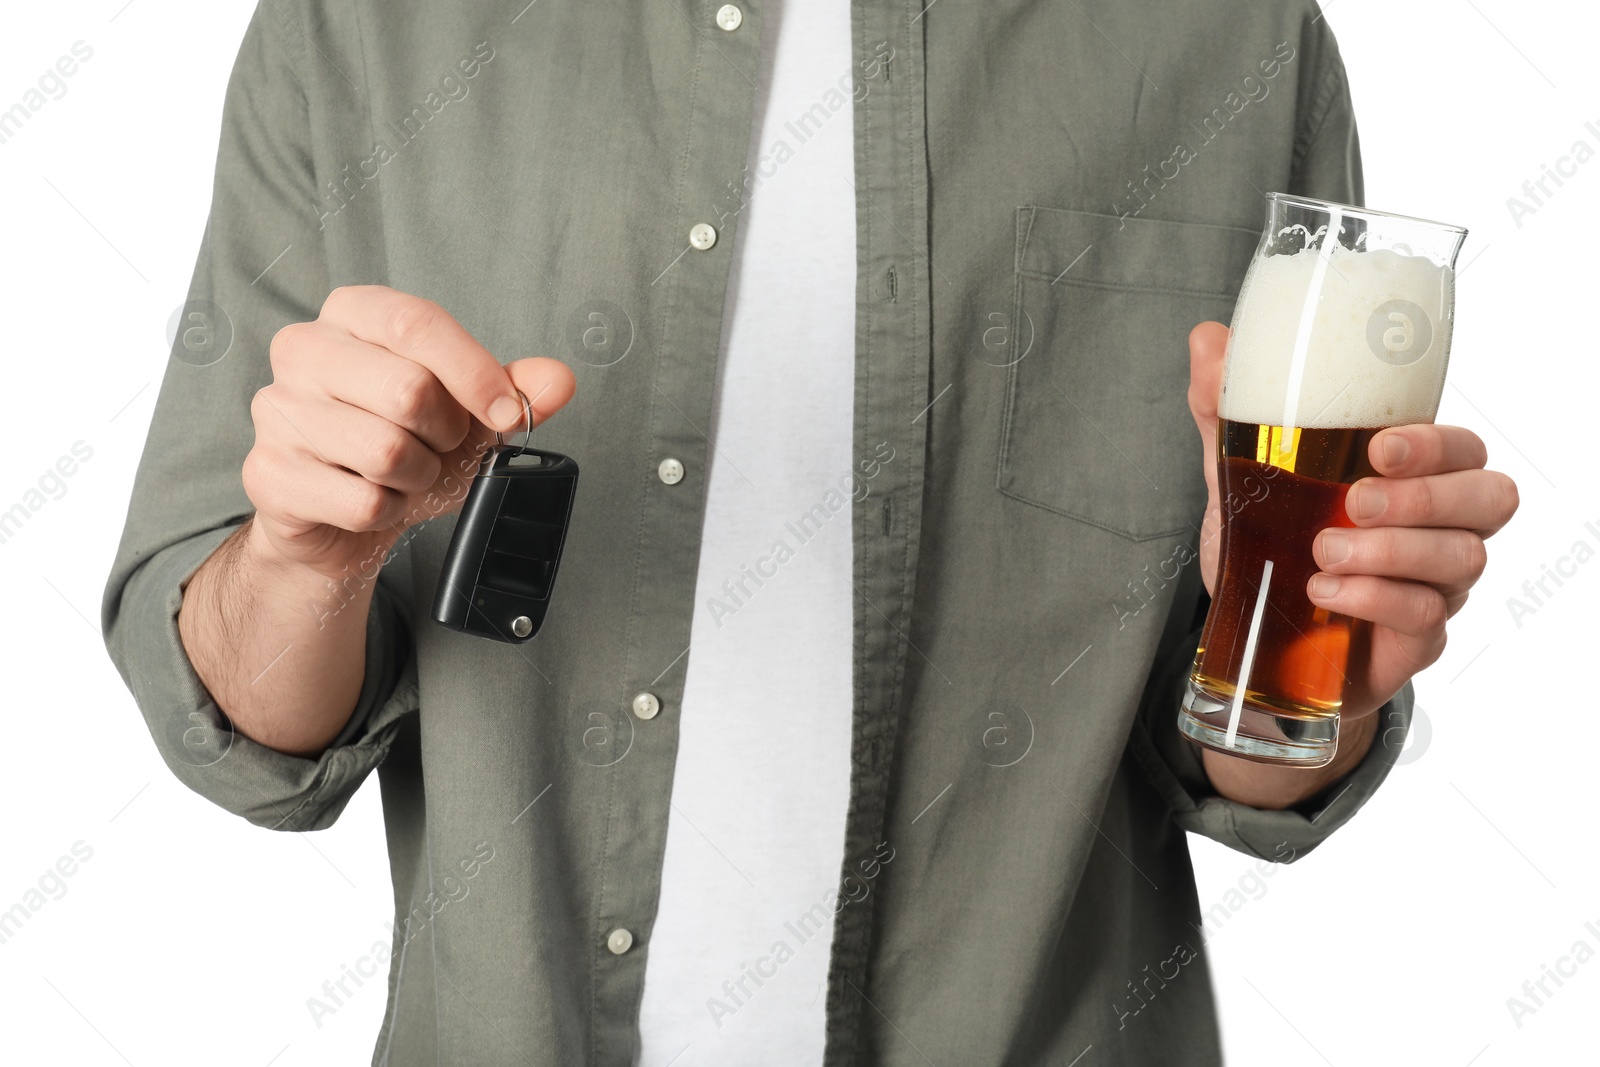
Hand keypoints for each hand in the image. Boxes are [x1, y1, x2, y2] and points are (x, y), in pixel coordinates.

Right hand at [243, 285, 576, 578]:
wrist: (344, 518)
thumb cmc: (405, 445)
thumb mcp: (469, 412)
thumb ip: (516, 390)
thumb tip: (559, 380)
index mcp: (353, 314)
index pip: (416, 321)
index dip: (474, 373)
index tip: (508, 412)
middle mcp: (303, 350)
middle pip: (407, 389)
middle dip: (444, 434)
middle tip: (438, 446)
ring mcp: (277, 411)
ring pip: (386, 452)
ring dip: (418, 477)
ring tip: (404, 472)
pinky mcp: (268, 474)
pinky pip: (364, 502)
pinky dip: (389, 512)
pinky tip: (373, 500)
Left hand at [1188, 321, 1519, 728]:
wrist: (1256, 636)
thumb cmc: (1271, 546)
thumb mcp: (1238, 476)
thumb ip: (1226, 410)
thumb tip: (1210, 339)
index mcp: (1410, 477)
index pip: (1462, 449)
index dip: (1435, 445)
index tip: (1379, 448)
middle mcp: (1438, 528)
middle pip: (1489, 499)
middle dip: (1425, 497)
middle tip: (1354, 502)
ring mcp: (1436, 585)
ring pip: (1461, 559)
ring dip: (1390, 553)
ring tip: (1322, 552)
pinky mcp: (1417, 638)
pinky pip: (1426, 617)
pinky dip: (1375, 600)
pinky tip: (1327, 592)